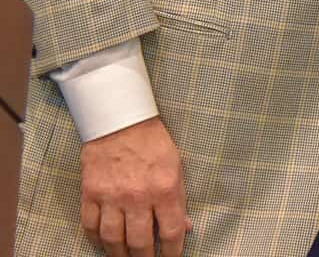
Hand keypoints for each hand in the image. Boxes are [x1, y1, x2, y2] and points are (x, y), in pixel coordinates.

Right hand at [80, 116, 191, 256]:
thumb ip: (179, 199)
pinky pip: (91, 227)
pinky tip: (104, 245)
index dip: (173, 252)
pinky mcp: (90, 194)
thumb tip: (184, 227)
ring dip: (120, 256)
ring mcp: (111, 197)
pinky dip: (96, 241)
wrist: (121, 119)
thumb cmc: (153, 141)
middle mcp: (138, 196)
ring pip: (113, 241)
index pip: (171, 232)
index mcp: (164, 188)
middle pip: (140, 243)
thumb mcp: (176, 165)